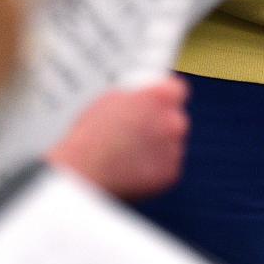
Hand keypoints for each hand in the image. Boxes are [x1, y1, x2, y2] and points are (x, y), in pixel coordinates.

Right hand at [45, 76, 189, 199]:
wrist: (86, 171)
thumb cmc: (92, 133)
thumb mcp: (111, 98)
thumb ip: (135, 96)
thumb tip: (141, 97)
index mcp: (160, 96)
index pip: (177, 89)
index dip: (165, 96)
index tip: (157, 102)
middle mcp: (173, 121)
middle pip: (175, 117)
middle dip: (161, 122)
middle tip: (139, 129)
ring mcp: (174, 148)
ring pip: (171, 143)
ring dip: (158, 146)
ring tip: (130, 152)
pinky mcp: (171, 173)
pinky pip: (167, 166)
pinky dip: (154, 167)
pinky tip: (134, 168)